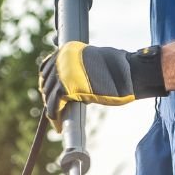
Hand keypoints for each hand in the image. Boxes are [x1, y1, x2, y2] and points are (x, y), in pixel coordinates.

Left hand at [37, 42, 165, 128]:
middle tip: (53, 109)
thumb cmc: (119, 69)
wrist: (127, 72)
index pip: (48, 67)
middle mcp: (62, 59)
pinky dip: (54, 114)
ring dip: (51, 107)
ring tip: (55, 119)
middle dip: (49, 96)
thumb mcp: (97, 62)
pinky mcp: (66, 87)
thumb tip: (79, 83)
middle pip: (46, 81)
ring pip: (49, 93)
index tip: (49, 93)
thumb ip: (84, 67)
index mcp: (68, 51)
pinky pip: (54, 103)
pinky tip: (57, 124)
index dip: (47, 82)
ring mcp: (63, 72)